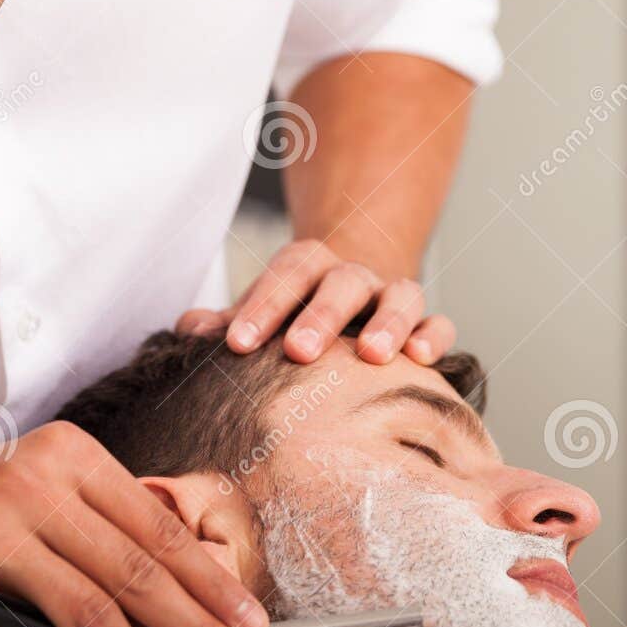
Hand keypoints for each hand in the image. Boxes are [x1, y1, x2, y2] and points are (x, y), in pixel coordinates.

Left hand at [176, 238, 455, 364]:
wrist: (350, 300)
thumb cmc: (293, 316)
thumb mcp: (258, 314)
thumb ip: (227, 321)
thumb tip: (187, 329)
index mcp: (308, 268)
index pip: (287, 272)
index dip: (262, 305)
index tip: (237, 343)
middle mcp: (352, 276)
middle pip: (341, 282)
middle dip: (320, 316)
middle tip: (299, 352)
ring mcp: (391, 297)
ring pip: (399, 295)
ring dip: (387, 323)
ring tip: (372, 355)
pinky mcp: (425, 323)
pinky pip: (438, 322)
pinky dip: (433, 335)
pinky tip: (421, 359)